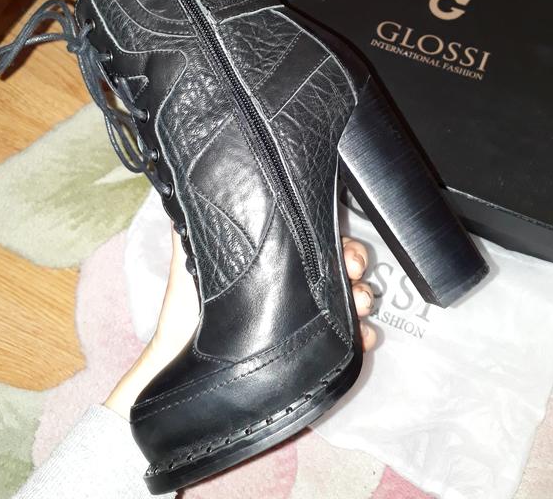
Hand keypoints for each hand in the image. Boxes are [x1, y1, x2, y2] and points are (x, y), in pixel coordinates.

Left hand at [106, 230, 375, 418]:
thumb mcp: (192, 258)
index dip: (333, 238)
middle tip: (353, 273)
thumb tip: (193, 183)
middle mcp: (291, 285)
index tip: (342, 247)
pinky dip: (361, 337)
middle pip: (337, 264)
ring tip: (360, 306)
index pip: (312, 237)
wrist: (189, 368)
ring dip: (362, 298)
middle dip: (353, 264)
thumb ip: (197, 225)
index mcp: (271, 259)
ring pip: (347, 298)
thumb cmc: (190, 311)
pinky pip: (347, 341)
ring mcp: (303, 319)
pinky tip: (363, 338)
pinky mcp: (309, 355)